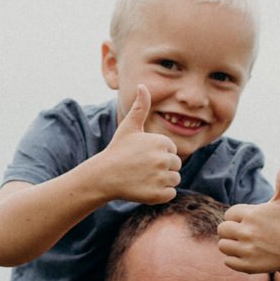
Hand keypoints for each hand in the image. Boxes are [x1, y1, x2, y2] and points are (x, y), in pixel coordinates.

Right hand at [97, 85, 181, 203]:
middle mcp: (163, 159)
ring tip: (144, 178)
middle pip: (176, 165)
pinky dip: (160, 194)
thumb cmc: (117, 150)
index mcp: (161, 141)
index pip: (172, 150)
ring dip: (162, 181)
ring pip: (174, 180)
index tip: (143, 156)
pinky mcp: (158, 195)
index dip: (159, 153)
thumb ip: (140, 107)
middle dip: (162, 168)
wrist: (104, 176)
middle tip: (142, 168)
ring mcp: (160, 178)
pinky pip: (170, 194)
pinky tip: (145, 188)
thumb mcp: (129, 127)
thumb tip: (143, 85)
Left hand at [218, 163, 279, 274]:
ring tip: (246, 244)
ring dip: (231, 245)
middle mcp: (248, 232)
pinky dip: (234, 259)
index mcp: (252, 214)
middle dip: (231, 231)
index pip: (229, 214)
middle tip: (246, 234)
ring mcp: (247, 250)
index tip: (252, 222)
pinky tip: (248, 255)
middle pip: (222, 229)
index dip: (238, 218)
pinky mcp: (247, 266)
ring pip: (222, 245)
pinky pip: (227, 261)